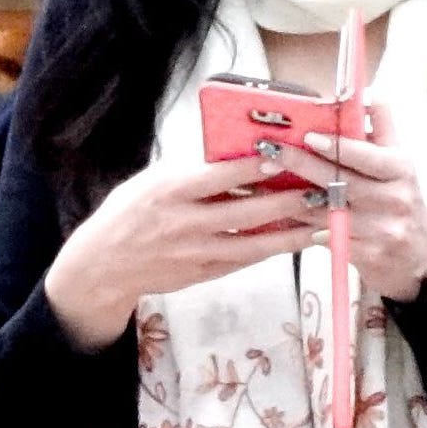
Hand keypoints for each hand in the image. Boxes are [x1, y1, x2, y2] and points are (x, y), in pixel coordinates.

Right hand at [45, 152, 328, 351]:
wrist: (104, 265)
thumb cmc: (130, 211)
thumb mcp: (153, 179)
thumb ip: (193, 171)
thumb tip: (238, 154)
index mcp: (170, 191)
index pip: (218, 176)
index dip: (252, 167)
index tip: (283, 155)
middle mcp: (185, 224)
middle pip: (246, 212)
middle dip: (287, 201)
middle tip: (320, 189)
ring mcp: (196, 253)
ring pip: (254, 242)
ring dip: (291, 231)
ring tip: (322, 220)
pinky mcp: (203, 273)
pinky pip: (246, 260)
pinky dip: (273, 250)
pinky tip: (298, 240)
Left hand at [272, 103, 426, 302]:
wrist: (423, 259)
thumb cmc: (403, 203)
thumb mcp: (401, 164)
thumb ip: (383, 129)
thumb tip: (367, 95)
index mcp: (399, 170)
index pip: (365, 155)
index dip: (336, 146)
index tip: (308, 136)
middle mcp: (393, 199)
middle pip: (340, 180)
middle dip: (301, 165)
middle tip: (269, 153)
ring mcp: (380, 230)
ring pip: (327, 211)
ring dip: (292, 199)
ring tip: (261, 184)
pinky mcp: (367, 256)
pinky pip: (326, 239)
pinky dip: (302, 229)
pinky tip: (281, 220)